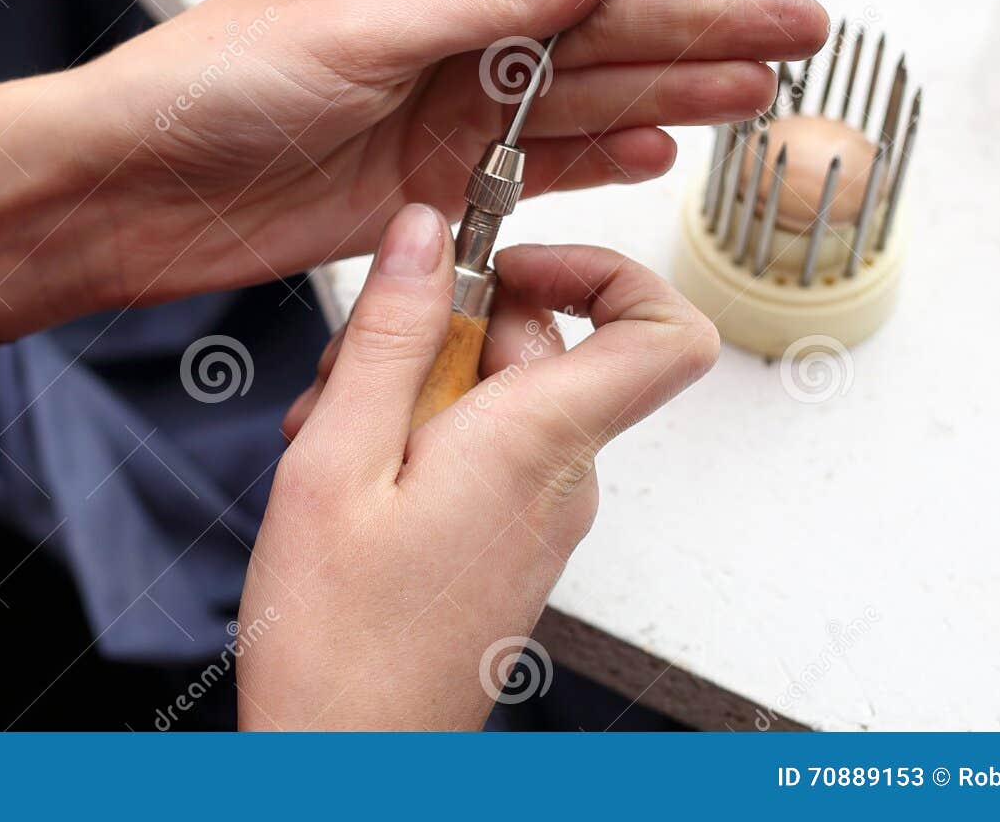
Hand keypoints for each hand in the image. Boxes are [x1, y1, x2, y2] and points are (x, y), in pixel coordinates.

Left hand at [84, 0, 827, 304]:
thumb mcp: (358, 23)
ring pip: (586, 94)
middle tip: (797, 34)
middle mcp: (457, 27)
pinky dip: (600, 163)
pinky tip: (663, 151)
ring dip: (673, 92)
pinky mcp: (439, 184)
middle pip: (603, 14)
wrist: (135, 189)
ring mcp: (453, 107)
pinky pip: (538, 169)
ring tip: (758, 95)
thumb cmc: (210, 81)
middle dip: (700, 21)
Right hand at [235, 204, 718, 729]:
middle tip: (356, 370)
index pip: (666, 332)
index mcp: (536, 446)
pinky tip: (348, 478)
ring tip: (333, 439)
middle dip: (446, 329)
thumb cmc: (339, 645)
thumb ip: (389, 337)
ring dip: (414, 388)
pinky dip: (418, 438)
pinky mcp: (508, 540)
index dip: (609, 270)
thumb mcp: (333, 462)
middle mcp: (560, 479)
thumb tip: (426, 235)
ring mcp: (538, 515)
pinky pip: (485, 449)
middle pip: (544, 346)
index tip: (513, 261)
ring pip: (501, 395)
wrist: (348, 764)